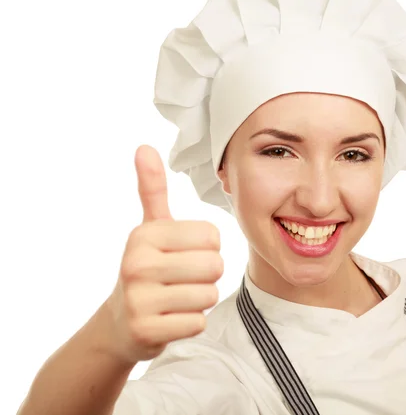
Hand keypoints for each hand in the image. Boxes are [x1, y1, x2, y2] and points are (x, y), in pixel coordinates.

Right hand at [105, 145, 222, 363]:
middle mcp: (137, 263)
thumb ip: (152, 189)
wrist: (119, 323)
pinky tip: (170, 318)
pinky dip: (190, 323)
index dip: (207, 248)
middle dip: (207, 276)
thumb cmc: (146, 267)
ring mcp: (139, 299)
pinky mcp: (146, 331)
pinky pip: (198, 322)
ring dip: (199, 300)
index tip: (183, 255)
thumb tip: (144, 147)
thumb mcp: (149, 228)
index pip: (212, 236)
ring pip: (209, 295)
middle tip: (182, 280)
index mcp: (145, 234)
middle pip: (214, 265)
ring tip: (175, 298)